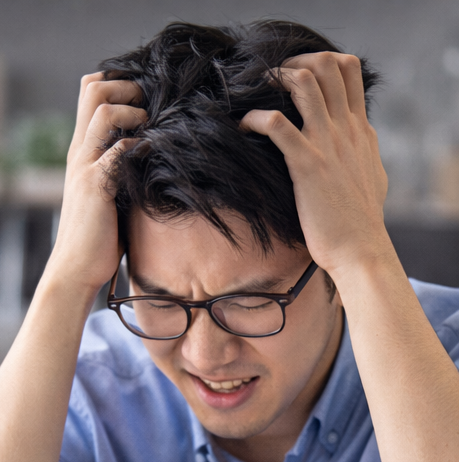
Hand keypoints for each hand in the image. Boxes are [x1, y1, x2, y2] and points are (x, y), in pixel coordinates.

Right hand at [44, 73, 145, 289]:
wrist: (75, 269)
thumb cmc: (96, 235)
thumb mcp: (108, 190)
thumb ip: (120, 165)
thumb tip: (155, 148)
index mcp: (81, 150)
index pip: (89, 93)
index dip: (117, 82)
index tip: (144, 97)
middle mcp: (79, 152)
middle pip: (93, 90)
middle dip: (126, 86)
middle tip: (149, 105)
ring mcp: (84, 167)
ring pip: (103, 112)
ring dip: (134, 112)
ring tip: (150, 130)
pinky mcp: (96, 186)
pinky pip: (119, 151)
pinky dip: (140, 146)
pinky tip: (154, 156)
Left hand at [241, 52, 390, 277]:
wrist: (360, 249)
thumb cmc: (358, 220)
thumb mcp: (370, 175)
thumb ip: (360, 153)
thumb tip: (355, 144)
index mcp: (360, 130)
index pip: (349, 71)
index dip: (319, 61)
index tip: (292, 74)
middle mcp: (347, 129)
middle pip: (328, 66)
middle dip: (294, 62)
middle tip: (268, 78)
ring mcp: (329, 143)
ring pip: (305, 84)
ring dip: (275, 80)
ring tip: (253, 93)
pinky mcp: (308, 164)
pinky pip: (277, 125)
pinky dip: (255, 118)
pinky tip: (242, 127)